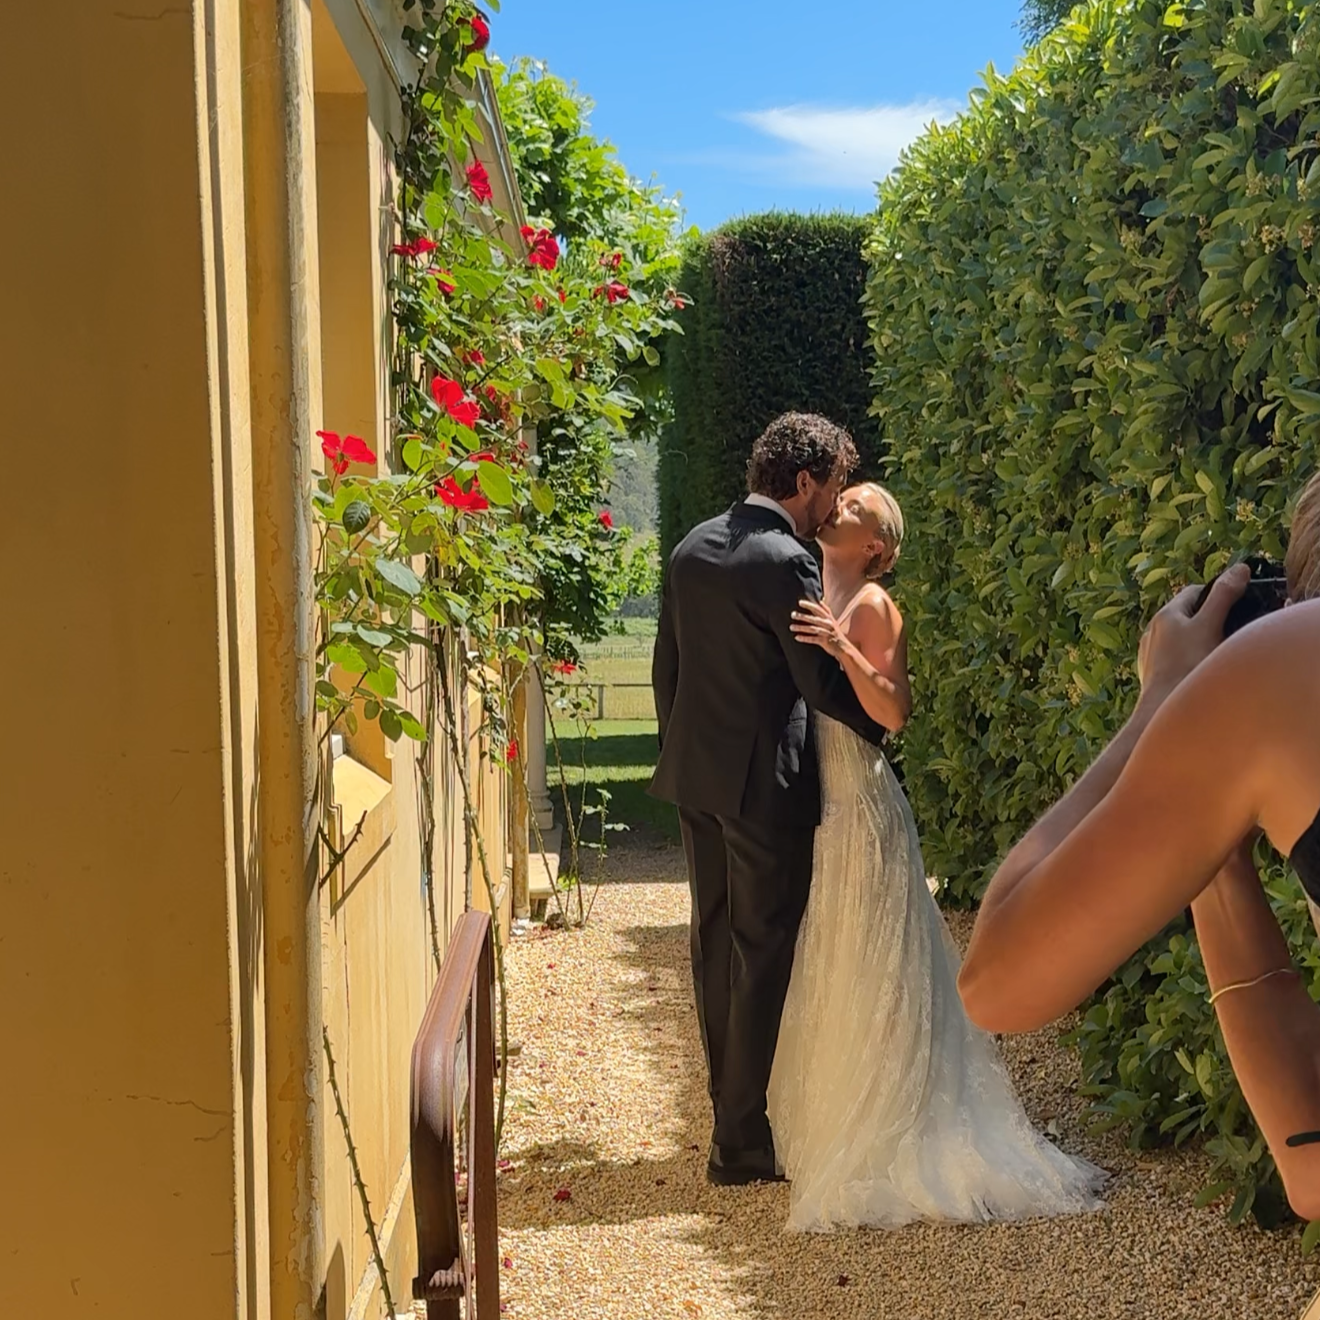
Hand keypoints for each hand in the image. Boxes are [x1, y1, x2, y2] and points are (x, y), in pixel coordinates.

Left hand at [791, 598, 847, 655]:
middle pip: (814, 618)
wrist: (844, 648)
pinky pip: (813, 639)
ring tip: (791, 627)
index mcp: (829, 618)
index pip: (818, 609)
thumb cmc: (835, 633)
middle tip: (792, 614)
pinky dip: (805, 638)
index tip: (800, 602)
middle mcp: (828, 624)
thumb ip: (826, 611)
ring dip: (801, 627)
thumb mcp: (833, 620)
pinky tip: (796, 637)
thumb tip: (820, 600)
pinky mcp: (825, 642)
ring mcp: (827, 633)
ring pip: (812, 629)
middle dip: (802, 616)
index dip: (809, 605)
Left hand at [1136, 564, 1249, 701]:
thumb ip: (1224, 597)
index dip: (1217, 594)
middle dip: (1207, 618)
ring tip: (1215, 652)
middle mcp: (1152, 630)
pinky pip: (1172, 658)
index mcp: (1165, 615)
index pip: (1194, 592)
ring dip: (1196, 639)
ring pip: (1178, 637)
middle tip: (1229, 629)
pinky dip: (1186, 658)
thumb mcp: (1209, 626)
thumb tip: (1240, 568)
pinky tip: (1198, 670)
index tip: (1235, 604)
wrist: (1163, 709)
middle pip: (1186, 614)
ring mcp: (1149, 652)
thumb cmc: (1187, 666)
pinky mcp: (1150, 673)